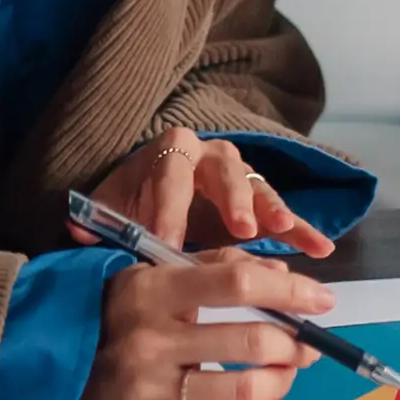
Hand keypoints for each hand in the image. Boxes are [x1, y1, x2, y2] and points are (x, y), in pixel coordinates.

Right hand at [74, 247, 338, 399]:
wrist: (52, 357)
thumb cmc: (118, 311)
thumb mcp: (155, 273)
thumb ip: (218, 267)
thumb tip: (284, 276)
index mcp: (154, 291)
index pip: (239, 284)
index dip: (291, 290)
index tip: (322, 299)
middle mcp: (151, 340)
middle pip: (251, 340)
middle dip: (295, 343)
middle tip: (305, 344)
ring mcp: (148, 390)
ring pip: (242, 390)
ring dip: (280, 382)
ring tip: (284, 374)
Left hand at [89, 129, 333, 259]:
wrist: (149, 191)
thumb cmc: (132, 201)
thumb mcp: (112, 206)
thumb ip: (99, 221)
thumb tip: (78, 231)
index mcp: (170, 150)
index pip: (171, 171)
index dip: (168, 206)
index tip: (166, 243)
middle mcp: (211, 157)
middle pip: (225, 170)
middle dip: (231, 199)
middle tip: (238, 229)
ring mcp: (240, 179)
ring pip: (259, 188)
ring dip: (270, 209)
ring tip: (279, 229)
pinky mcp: (259, 206)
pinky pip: (284, 214)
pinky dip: (303, 230)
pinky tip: (320, 249)